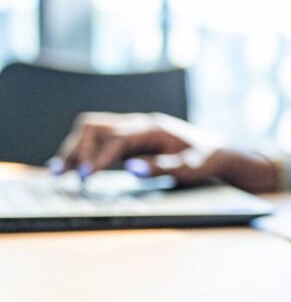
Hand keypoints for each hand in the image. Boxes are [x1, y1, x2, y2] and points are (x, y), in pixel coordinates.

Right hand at [51, 113, 277, 192]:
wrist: (219, 151)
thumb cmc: (207, 159)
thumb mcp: (192, 168)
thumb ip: (163, 168)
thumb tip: (132, 169)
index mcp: (153, 128)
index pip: (116, 139)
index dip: (99, 157)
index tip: (87, 177)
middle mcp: (139, 124)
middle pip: (95, 126)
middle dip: (77, 148)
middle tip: (66, 176)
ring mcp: (133, 130)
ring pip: (93, 131)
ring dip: (75, 149)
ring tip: (60, 173)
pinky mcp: (130, 140)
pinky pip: (100, 140)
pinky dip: (84, 153)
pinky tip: (73, 169)